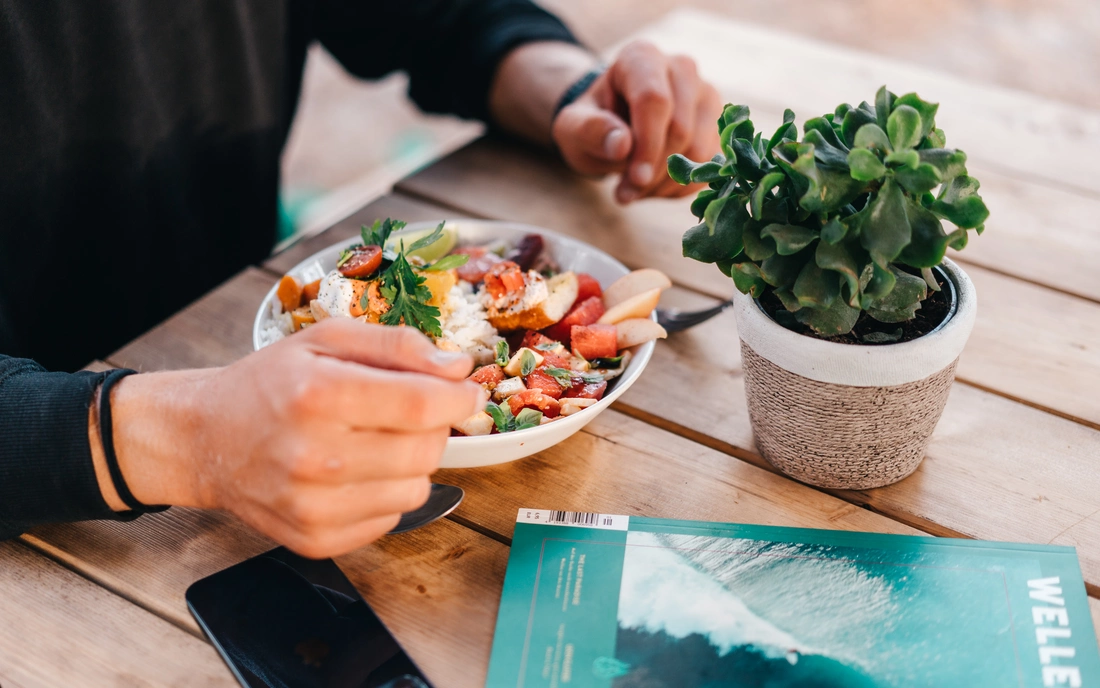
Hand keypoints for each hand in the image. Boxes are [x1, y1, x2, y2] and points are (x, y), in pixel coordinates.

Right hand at [103, 320, 484, 557]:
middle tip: (409, 411)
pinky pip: (391, 518)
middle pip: (426, 449)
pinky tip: (357, 472)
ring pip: (417, 489)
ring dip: (411, 463)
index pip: (421, 404)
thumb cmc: (269, 383)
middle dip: (433, 426)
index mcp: (318, 395)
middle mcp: (313, 456)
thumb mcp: (326, 340)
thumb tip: (456, 366)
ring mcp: (313, 506)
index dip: (458, 397)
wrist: (205, 439)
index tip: (464, 390)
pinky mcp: (315, 539)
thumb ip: (396, 345)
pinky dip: (387, 493)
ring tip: (375, 440)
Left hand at [552, 40, 722, 203]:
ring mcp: (706, 96)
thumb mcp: (573, 128)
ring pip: (700, 151)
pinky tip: (655, 186)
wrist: (612, 127)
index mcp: (642, 58)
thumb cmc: (591, 123)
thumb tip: (622, 146)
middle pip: (681, 130)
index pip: (654, 101)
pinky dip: (681, 187)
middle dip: (652, 171)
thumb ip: (591, 132)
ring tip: (636, 188)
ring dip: (666, 183)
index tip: (633, 181)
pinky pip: (709, 167)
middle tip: (625, 192)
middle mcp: (681, 69)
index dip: (647, 145)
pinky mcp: (719, 126)